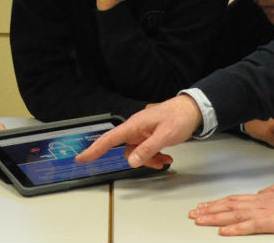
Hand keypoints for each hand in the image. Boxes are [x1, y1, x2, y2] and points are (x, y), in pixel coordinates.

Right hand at [75, 93, 199, 168]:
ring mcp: (143, 133)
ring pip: (138, 152)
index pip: (109, 139)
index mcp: (134, 125)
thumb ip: (148, 149)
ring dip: (150, 159)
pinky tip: (167, 157)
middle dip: (141, 159)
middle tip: (158, 162)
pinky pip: (146, 150)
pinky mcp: (150, 135)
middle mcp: (135, 129)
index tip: (81, 158)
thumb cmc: (178, 117)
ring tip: (166, 159)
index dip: (94, 149)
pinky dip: (155, 156)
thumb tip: (131, 161)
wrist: (192, 109)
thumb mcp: (165, 135)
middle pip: (127, 150)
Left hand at [188, 184, 273, 235]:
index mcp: (262, 197)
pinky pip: (248, 226)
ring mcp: (263, 212)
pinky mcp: (271, 223)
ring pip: (233, 214)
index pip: (234, 200)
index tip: (204, 205)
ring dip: (215, 217)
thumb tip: (263, 192)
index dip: (218, 203)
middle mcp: (259, 203)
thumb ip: (272, 192)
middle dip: (209, 210)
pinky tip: (222, 231)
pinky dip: (234, 228)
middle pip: (228, 206)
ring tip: (200, 220)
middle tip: (193, 214)